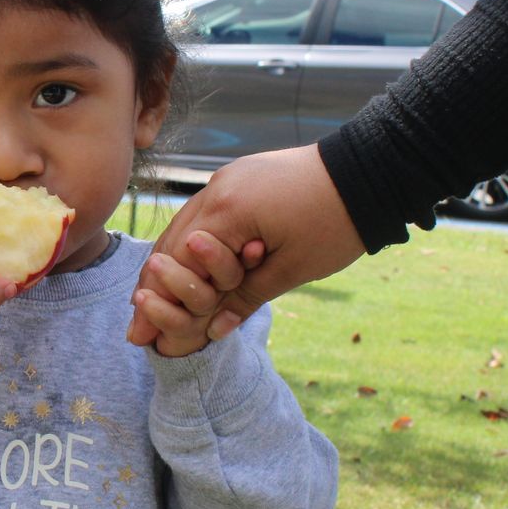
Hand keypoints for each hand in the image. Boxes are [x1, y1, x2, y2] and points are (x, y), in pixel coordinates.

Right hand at [127, 144, 367, 345]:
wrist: (370, 171)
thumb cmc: (335, 224)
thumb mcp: (291, 269)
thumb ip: (245, 298)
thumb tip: (212, 331)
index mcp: (227, 212)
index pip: (177, 262)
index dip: (157, 302)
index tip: (142, 336)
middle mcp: (216, 191)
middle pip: (170, 244)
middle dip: (153, 288)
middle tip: (137, 328)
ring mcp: (226, 181)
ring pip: (183, 228)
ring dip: (169, 265)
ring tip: (153, 300)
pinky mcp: (239, 179)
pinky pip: (203, 214)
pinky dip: (191, 243)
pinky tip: (186, 265)